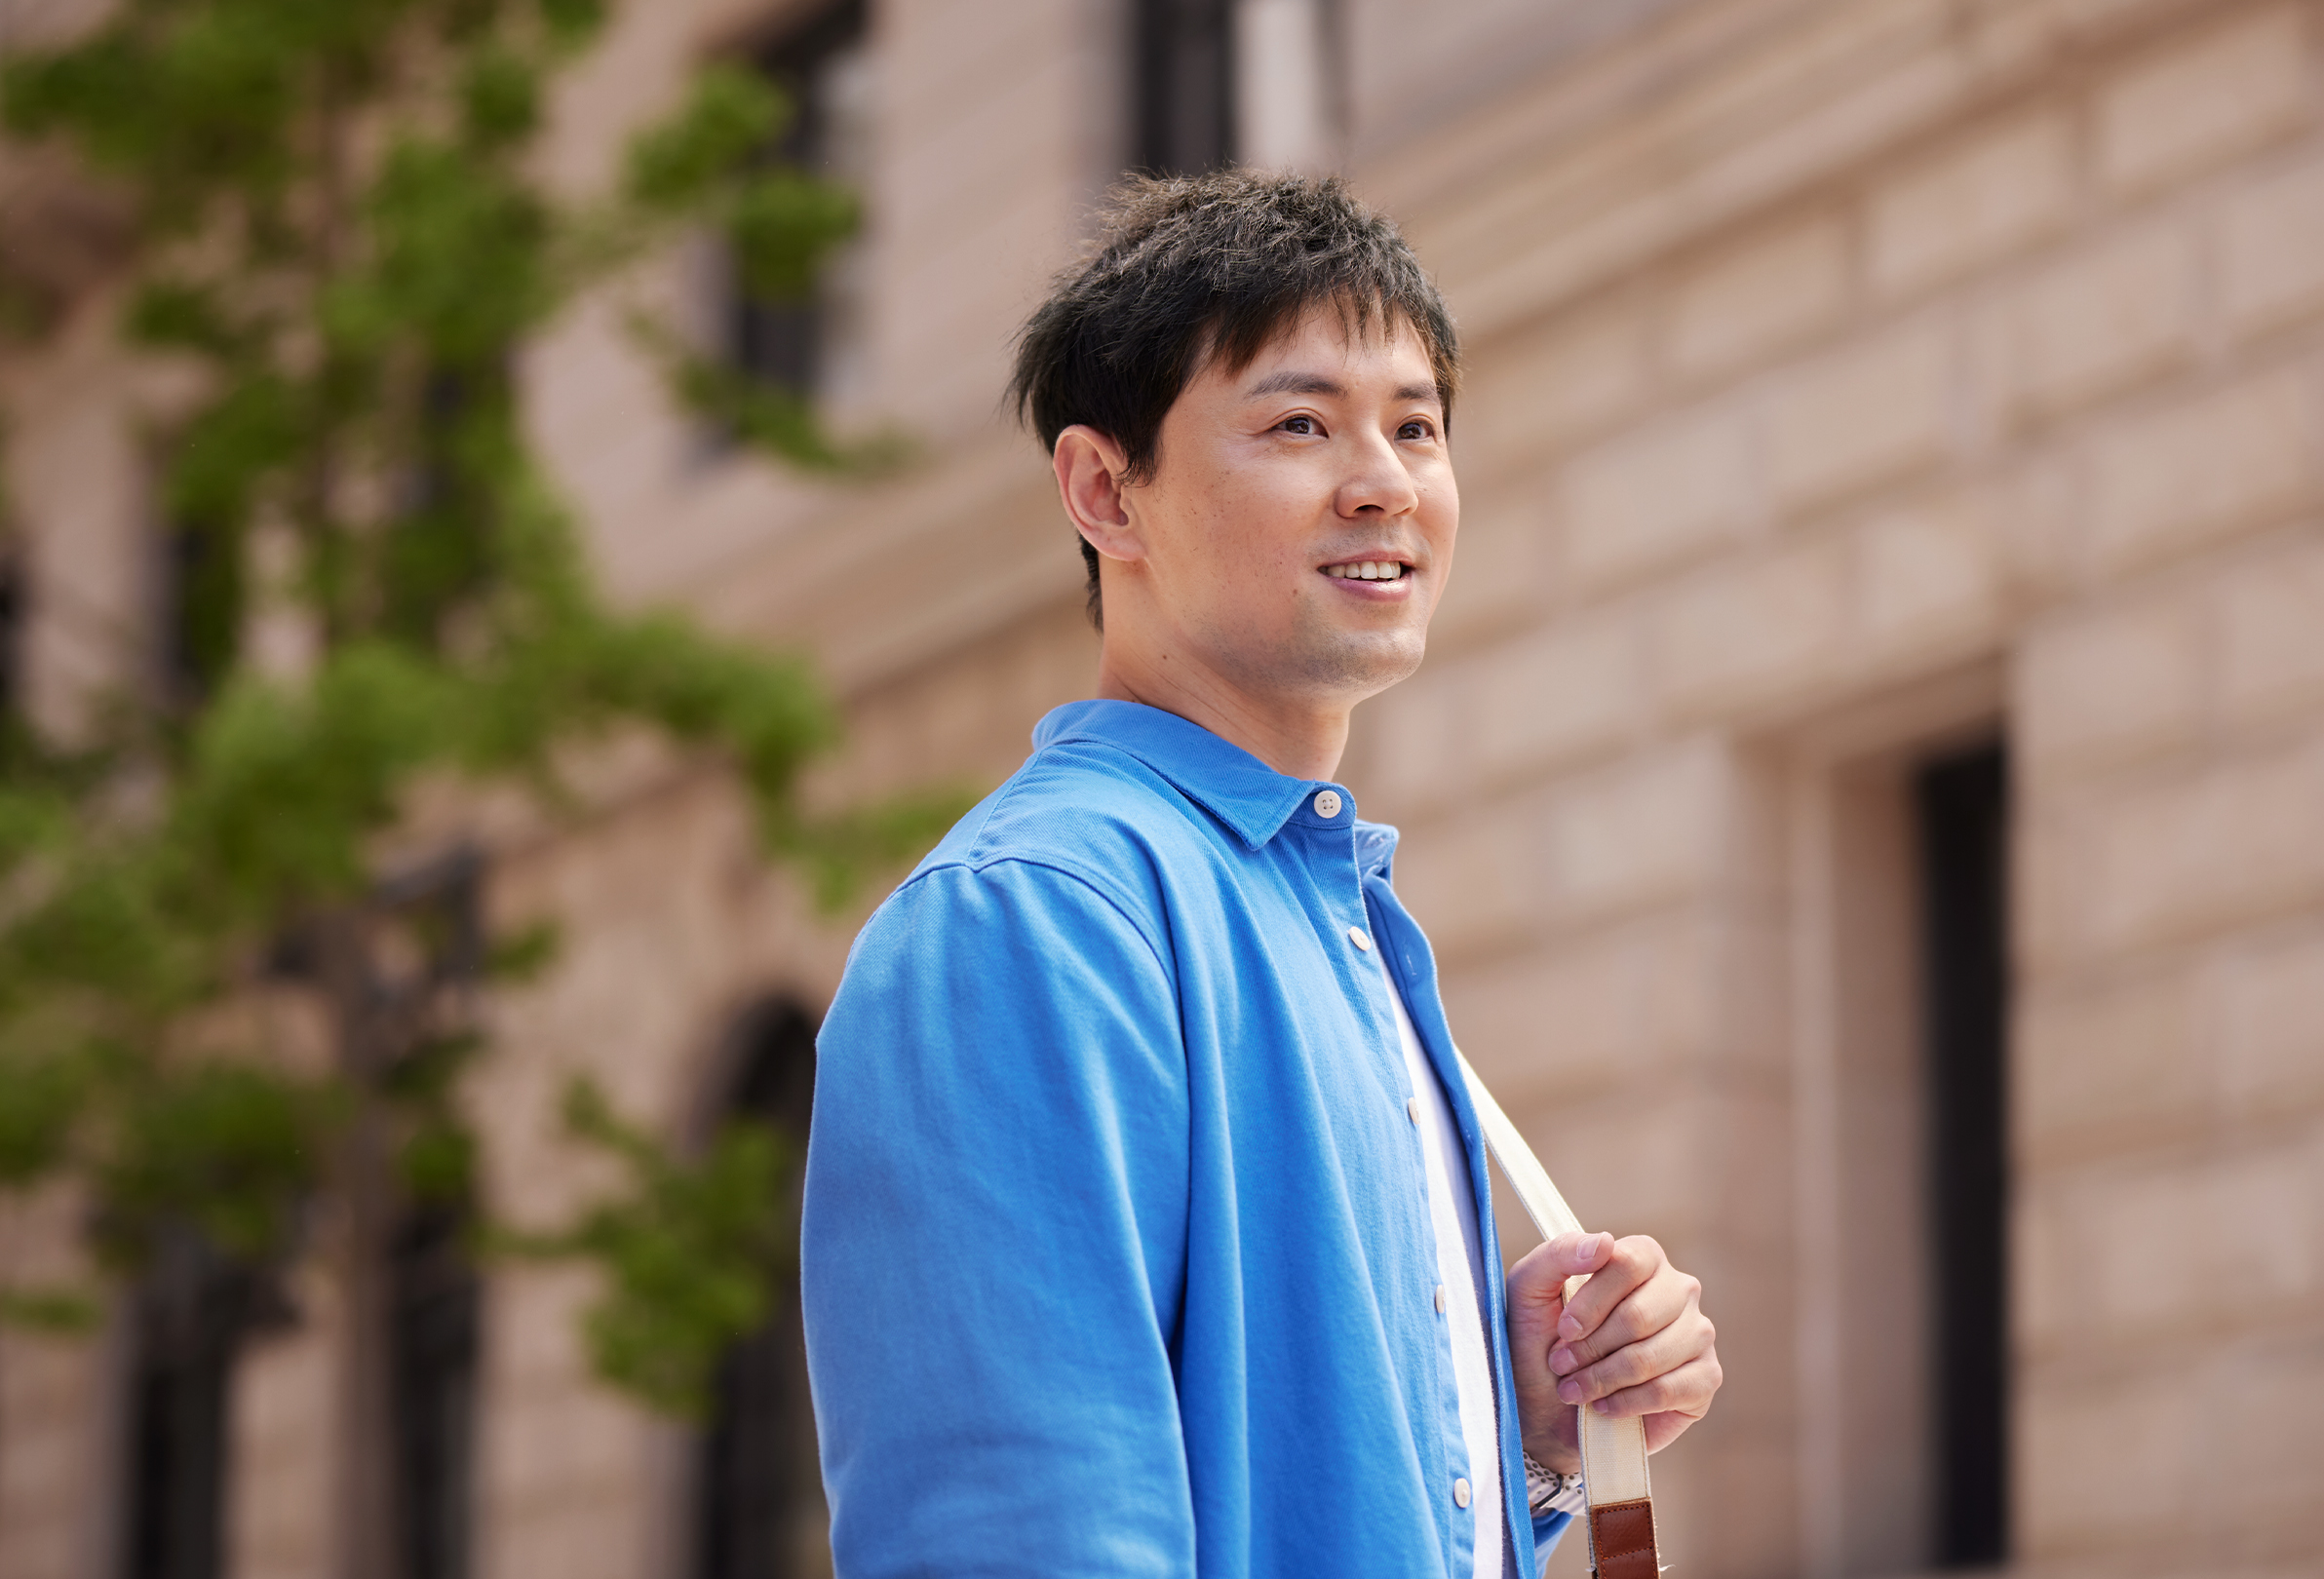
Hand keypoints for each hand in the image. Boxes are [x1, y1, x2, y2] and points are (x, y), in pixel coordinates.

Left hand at [1505, 1231, 1720, 1474]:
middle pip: (1639, 1315)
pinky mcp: (1705, 1378)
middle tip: (1563, 1364)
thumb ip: (1559, 1253)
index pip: (1627, 1263)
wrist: (1547, 1407)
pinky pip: (1671, 1390)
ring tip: (1576, 1389)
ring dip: (1603, 1379)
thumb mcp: (1529, 1288)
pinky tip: (1606, 1406)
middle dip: (1591, 1347)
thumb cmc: (1539, 1340)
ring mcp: (1697, 1333)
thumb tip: (1604, 1242)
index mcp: (1643, 1257)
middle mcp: (1678, 1290)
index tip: (1564, 1329)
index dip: (1591, 1302)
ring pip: (1652, 1356)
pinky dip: (1628, 1403)